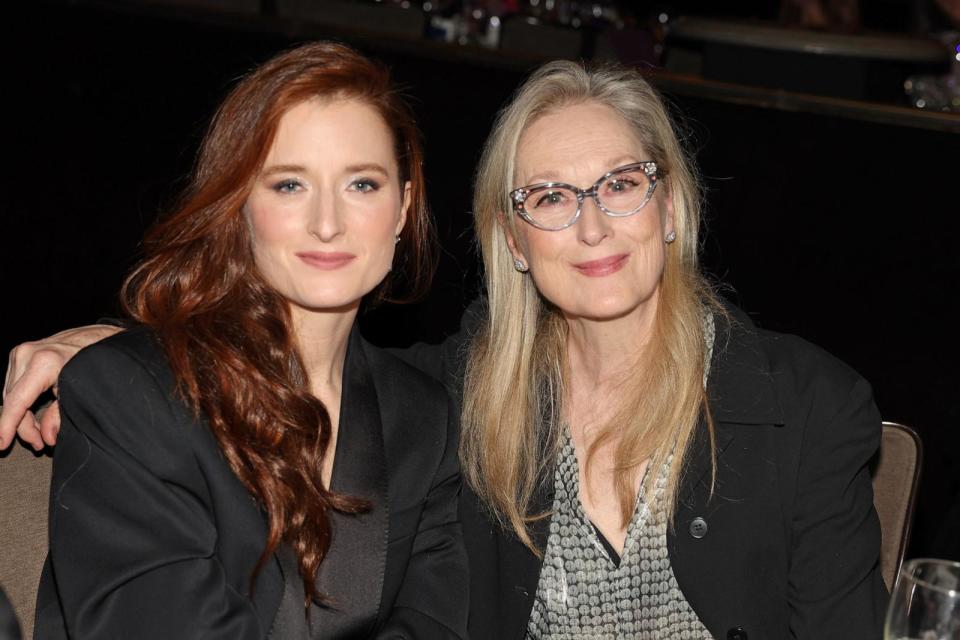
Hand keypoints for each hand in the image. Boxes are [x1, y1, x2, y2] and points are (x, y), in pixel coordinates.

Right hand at [1, 325, 121, 449]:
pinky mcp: (20, 354)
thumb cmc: (91, 362)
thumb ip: (61, 416)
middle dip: (23, 427)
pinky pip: (13, 386)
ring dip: (21, 416)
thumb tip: (47, 438)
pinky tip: (33, 416)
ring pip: (10, 395)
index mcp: (43, 363)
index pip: (17, 402)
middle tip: (39, 443)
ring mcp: (21, 352)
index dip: (8, 426)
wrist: (95, 337)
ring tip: (38, 432)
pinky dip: (21, 403)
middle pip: (13, 402)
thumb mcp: (79, 392)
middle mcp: (27, 355)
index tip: (1, 444)